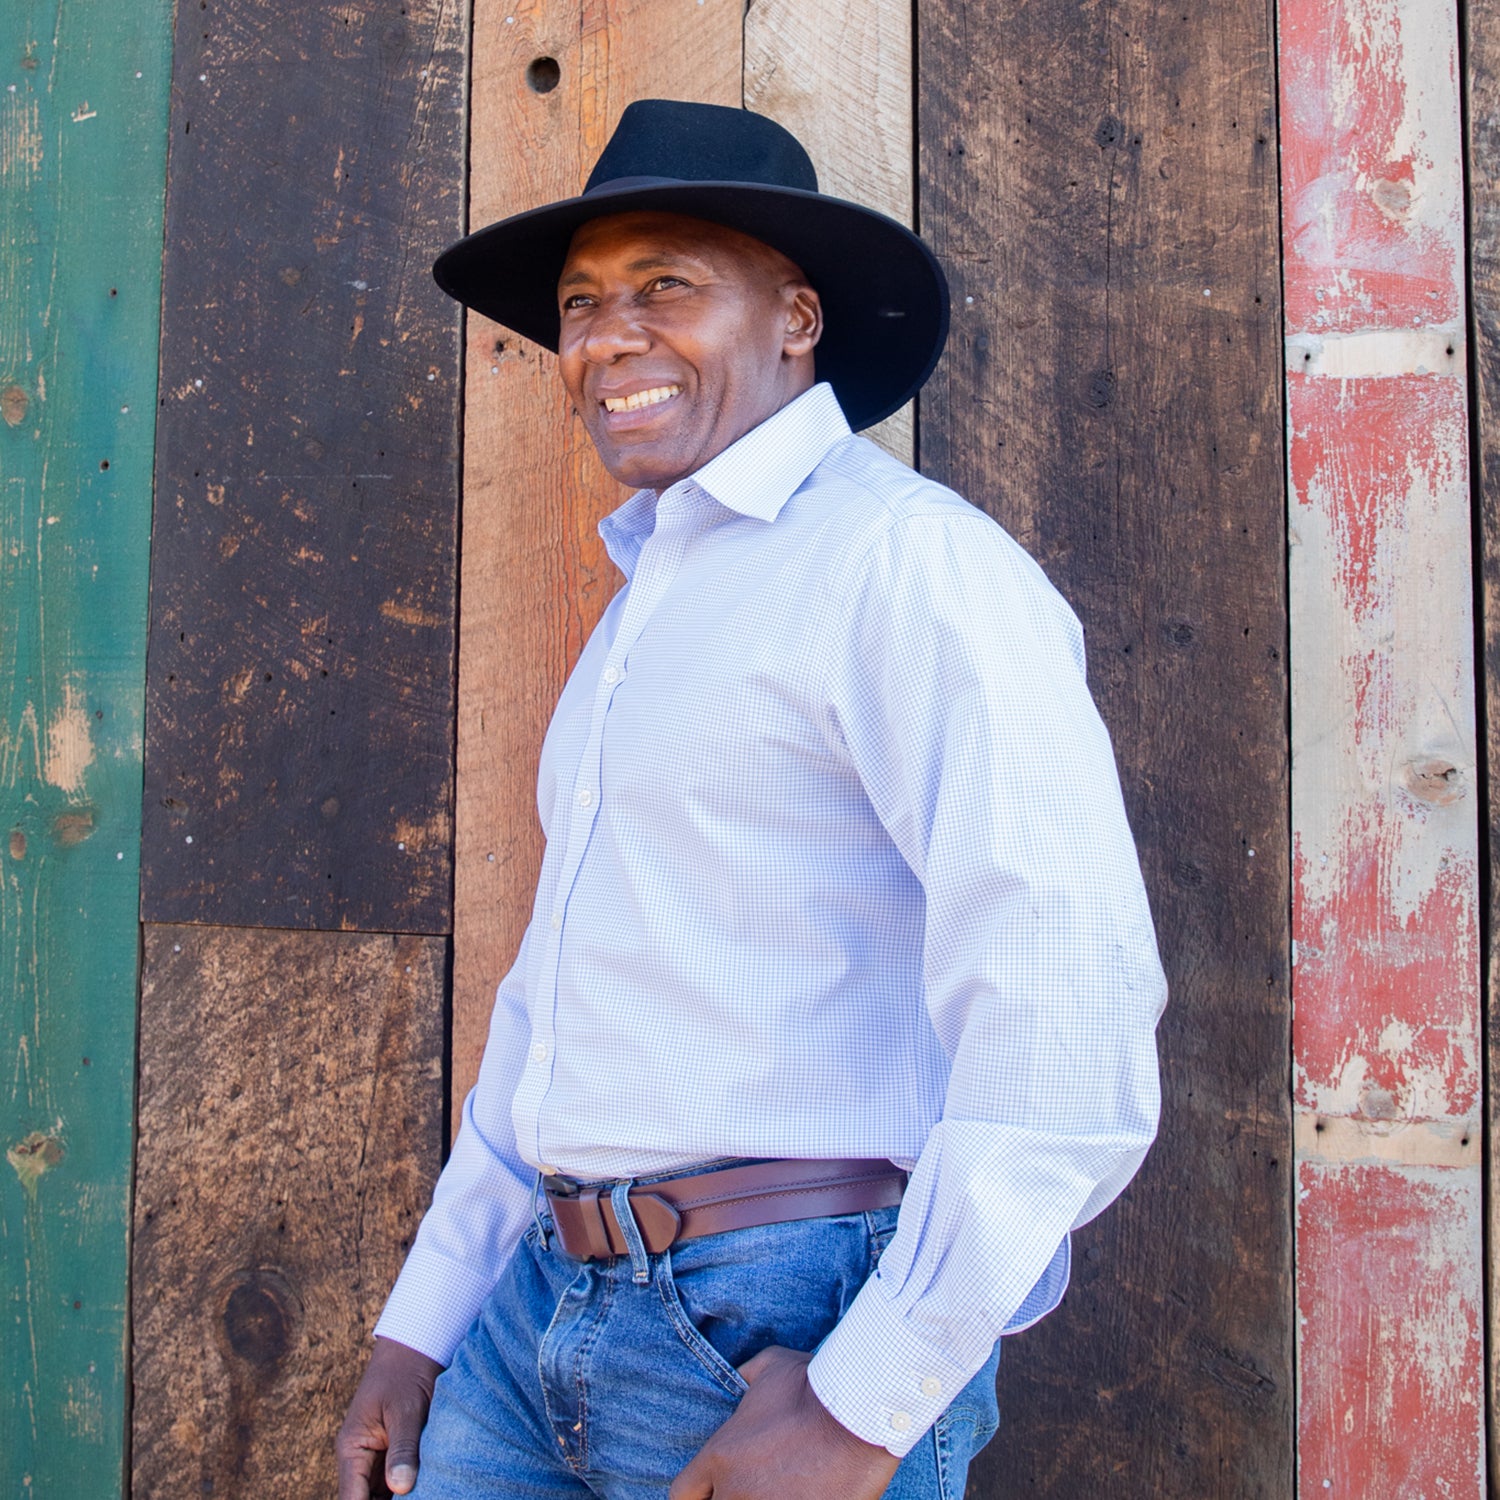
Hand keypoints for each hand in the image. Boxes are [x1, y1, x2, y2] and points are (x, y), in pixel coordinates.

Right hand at [336, 1336, 445, 1498]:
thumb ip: (403, 1447)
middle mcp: (360, 1459)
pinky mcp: (396, 1455)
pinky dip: (411, 1491)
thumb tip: (401, 1488)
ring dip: (404, 1497)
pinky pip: (398, 1484)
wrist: (417, 1346)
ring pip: (383, 1496)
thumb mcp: (406, 1409)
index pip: (351, 1499)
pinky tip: (429, 1490)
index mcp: (352, 1449)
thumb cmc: (406, 1372)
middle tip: (422, 1497)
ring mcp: (378, 1459)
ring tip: (429, 1493)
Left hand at [669, 1345, 900, 1499]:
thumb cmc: (812, 1386)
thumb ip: (747, 1375)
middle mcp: (733, 1492)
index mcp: (719, 1456)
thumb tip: (742, 1376)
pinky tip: (803, 1496)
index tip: (713, 1489)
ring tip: (780, 1492)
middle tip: (752, 1488)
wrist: (853, 1415)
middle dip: (728, 1497)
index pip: (682, 1494)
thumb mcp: (771, 1366)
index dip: (697, 1494)